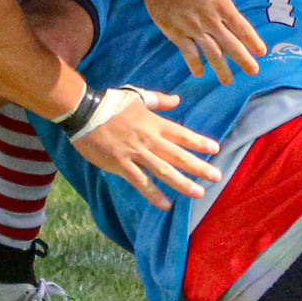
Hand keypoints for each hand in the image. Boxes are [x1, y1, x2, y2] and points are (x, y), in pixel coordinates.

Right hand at [71, 89, 221, 210]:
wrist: (84, 111)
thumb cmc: (110, 102)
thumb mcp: (138, 96)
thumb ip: (159, 100)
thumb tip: (177, 100)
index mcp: (154, 123)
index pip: (182, 134)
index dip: (199, 142)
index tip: (215, 149)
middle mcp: (149, 139)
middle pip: (179, 155)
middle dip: (199, 167)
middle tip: (216, 176)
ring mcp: (136, 153)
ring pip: (164, 171)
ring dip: (183, 183)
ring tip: (199, 193)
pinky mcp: (120, 165)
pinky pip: (140, 182)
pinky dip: (153, 194)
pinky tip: (165, 204)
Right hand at [138, 0, 264, 82]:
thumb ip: (222, 2)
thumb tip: (230, 16)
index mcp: (221, 6)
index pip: (241, 27)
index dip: (252, 41)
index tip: (261, 52)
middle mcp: (210, 20)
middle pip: (231, 44)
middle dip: (243, 59)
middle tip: (253, 71)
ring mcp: (193, 28)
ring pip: (211, 53)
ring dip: (221, 68)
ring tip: (228, 81)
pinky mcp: (177, 33)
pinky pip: (188, 52)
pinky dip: (194, 64)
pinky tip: (200, 73)